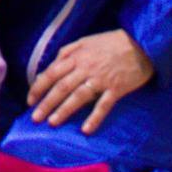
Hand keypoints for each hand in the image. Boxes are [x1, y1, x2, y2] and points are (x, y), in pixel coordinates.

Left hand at [27, 30, 153, 132]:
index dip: (39, 87)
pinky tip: (86, 130)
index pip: (52, 72)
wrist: (141, 44)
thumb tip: (51, 66)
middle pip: (62, 87)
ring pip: (79, 96)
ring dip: (64, 110)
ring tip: (52, 123)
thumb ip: (67, 53)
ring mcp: (101, 79)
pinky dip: (95, 118)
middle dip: (46, 103)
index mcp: (77, 56)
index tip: (30, 100)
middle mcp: (86, 68)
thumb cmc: (111, 43)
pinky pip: (104, 105)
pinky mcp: (117, 89)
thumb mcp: (85, 41)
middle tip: (35, 118)